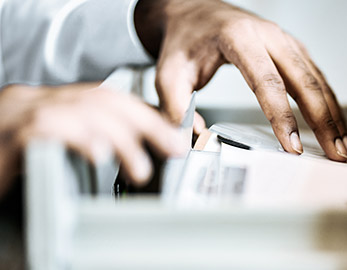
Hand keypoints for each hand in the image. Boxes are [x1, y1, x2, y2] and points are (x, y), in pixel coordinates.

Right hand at [0, 84, 185, 198]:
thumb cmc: (12, 165)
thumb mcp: (55, 148)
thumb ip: (87, 140)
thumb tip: (132, 150)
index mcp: (52, 103)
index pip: (107, 98)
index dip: (145, 116)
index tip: (173, 136)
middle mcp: (37, 101)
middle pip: (101, 100)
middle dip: (145, 125)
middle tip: (172, 149)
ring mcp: (20, 113)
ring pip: (81, 111)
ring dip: (121, 139)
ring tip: (140, 168)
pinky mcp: (9, 135)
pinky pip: (47, 128)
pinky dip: (78, 139)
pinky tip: (99, 155)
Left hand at [134, 0, 346, 160]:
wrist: (193, 10)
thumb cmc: (184, 40)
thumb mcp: (168, 72)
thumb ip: (175, 107)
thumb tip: (192, 140)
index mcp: (238, 38)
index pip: (267, 82)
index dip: (282, 116)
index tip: (293, 146)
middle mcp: (268, 35)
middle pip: (304, 80)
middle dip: (324, 120)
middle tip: (336, 152)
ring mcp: (283, 40)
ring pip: (317, 79)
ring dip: (333, 114)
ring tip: (343, 145)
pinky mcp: (289, 48)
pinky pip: (316, 75)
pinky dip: (329, 101)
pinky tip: (336, 122)